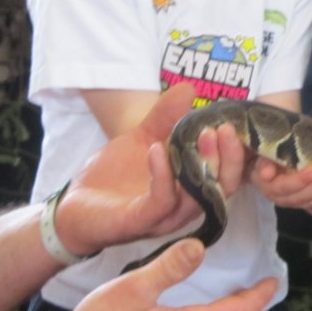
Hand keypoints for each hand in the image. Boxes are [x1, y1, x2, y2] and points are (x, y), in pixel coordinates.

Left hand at [55, 84, 246, 256]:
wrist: (74, 206)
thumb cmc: (115, 177)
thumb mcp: (144, 138)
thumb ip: (166, 116)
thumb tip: (189, 88)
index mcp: (193, 187)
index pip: (228, 173)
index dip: (237, 151)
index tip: (235, 122)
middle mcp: (186, 206)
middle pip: (223, 187)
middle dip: (229, 158)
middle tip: (225, 129)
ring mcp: (165, 217)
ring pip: (198, 197)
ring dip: (205, 165)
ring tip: (205, 134)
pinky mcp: (139, 222)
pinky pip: (160, 201)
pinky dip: (163, 175)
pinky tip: (157, 149)